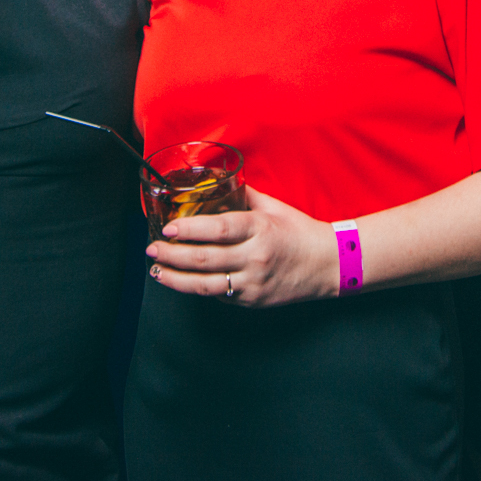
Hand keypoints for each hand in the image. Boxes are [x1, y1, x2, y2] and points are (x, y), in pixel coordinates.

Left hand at [145, 186, 335, 306]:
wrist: (329, 264)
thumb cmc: (301, 232)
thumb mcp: (274, 207)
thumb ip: (244, 195)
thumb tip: (218, 180)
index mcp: (260, 229)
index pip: (219, 230)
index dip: (190, 229)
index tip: (168, 227)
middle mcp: (255, 257)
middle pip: (205, 259)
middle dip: (172, 255)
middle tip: (152, 250)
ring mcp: (254, 282)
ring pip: (206, 285)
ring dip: (176, 279)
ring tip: (157, 271)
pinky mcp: (253, 300)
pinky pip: (220, 295)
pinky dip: (197, 288)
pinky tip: (182, 281)